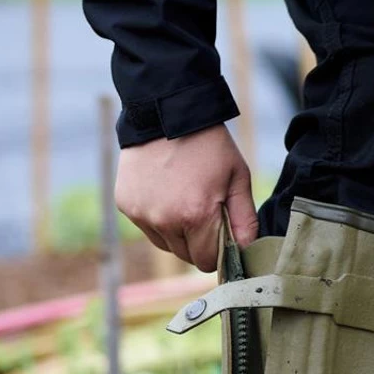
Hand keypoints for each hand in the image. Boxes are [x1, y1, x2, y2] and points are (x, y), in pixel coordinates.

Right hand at [115, 125, 258, 271]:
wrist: (166, 111)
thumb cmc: (208, 145)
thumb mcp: (237, 177)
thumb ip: (245, 220)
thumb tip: (247, 252)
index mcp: (196, 216)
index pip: (207, 262)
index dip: (217, 253)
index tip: (220, 235)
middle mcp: (165, 221)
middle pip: (186, 256)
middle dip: (197, 242)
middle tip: (202, 211)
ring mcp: (142, 214)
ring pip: (165, 245)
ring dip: (176, 232)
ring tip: (182, 199)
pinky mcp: (126, 205)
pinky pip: (147, 227)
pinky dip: (156, 217)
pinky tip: (164, 192)